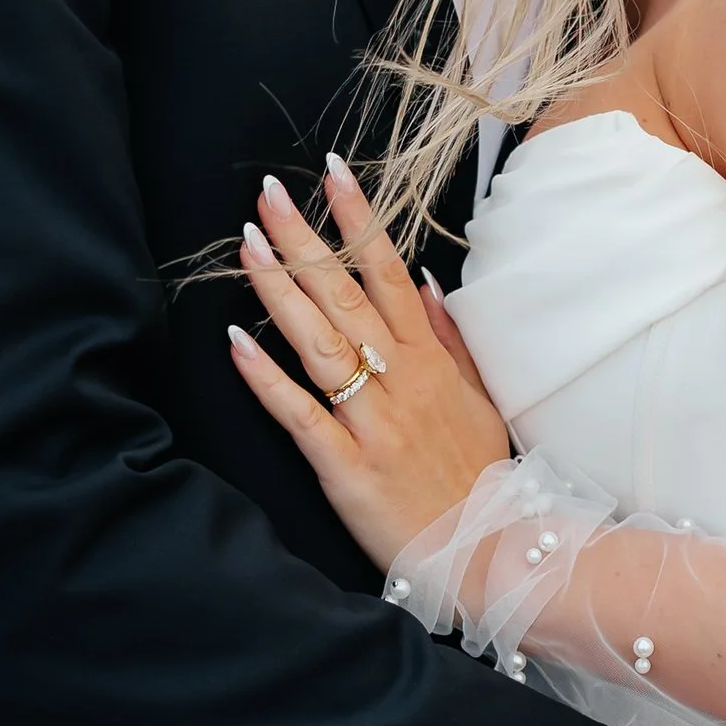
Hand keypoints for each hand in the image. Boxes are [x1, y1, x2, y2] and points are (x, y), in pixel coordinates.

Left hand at [227, 158, 511, 568]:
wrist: (489, 551)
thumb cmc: (480, 476)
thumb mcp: (478, 399)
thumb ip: (448, 339)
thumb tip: (424, 280)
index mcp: (428, 361)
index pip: (387, 273)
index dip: (358, 221)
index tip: (332, 174)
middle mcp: (400, 381)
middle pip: (345, 297)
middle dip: (305, 243)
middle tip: (268, 196)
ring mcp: (373, 423)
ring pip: (321, 344)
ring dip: (281, 293)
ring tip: (247, 248)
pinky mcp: (347, 467)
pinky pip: (302, 415)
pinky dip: (268, 379)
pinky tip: (235, 343)